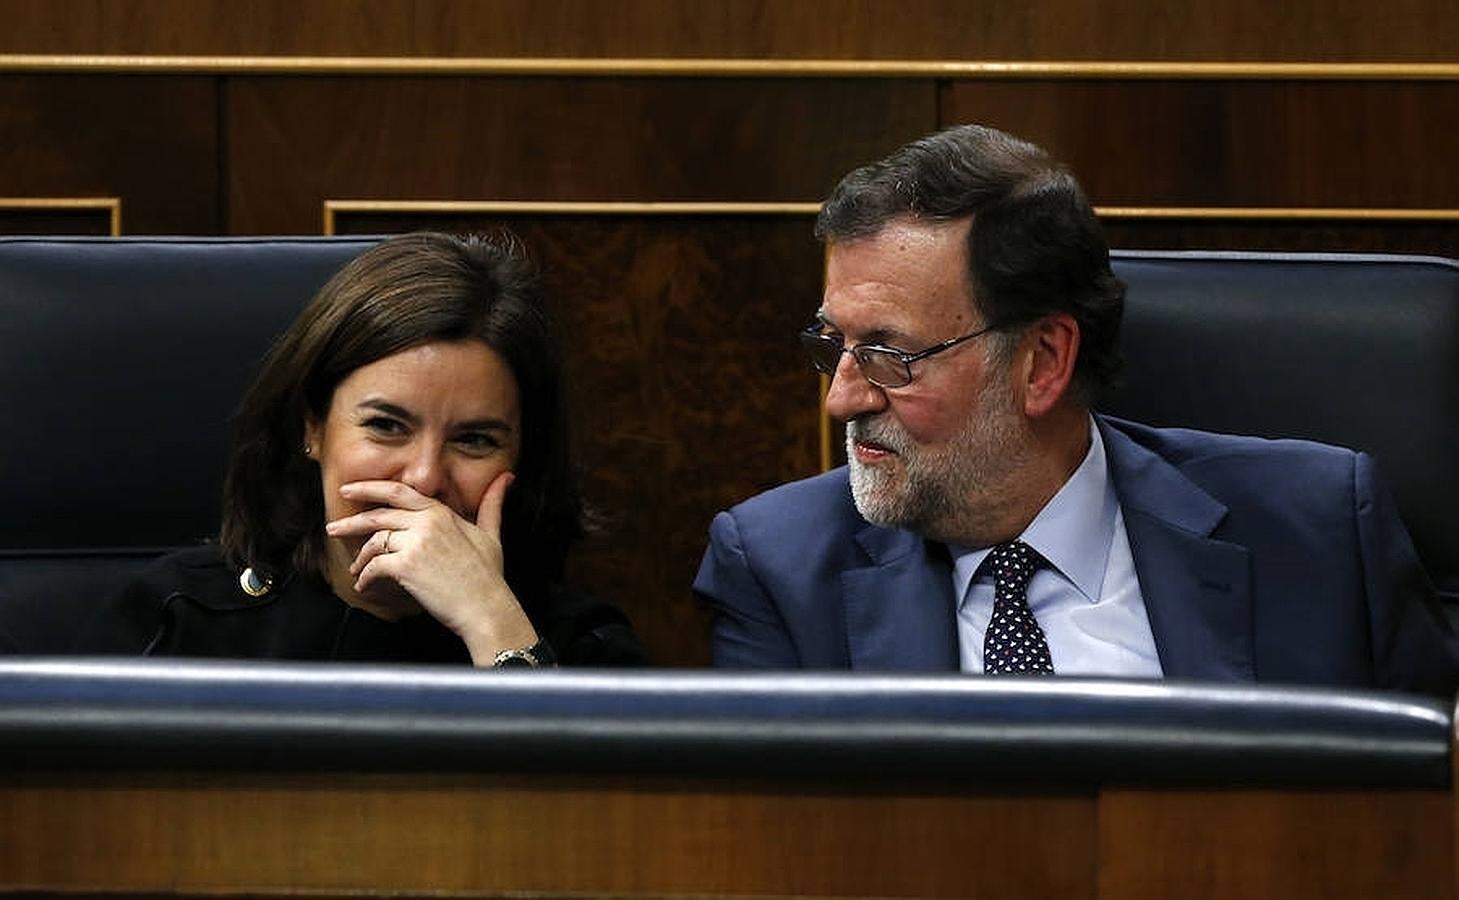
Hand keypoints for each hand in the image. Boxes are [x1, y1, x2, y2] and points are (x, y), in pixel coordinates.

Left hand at [324, 471, 538, 663]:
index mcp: (442, 513)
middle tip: (334, 527)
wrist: (486, 607)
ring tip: (355, 569)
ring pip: (374, 542)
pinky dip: (365, 578)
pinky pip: (374, 566)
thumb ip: (492, 505)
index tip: (350, 489)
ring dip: (360, 558)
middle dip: (351, 521)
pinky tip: (365, 587)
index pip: (399, 492)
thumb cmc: (489, 575)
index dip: (370, 488)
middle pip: (378, 515)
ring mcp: (416, 543)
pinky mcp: (407, 566)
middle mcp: (427, 522)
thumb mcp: (491, 534)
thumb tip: (505, 478)